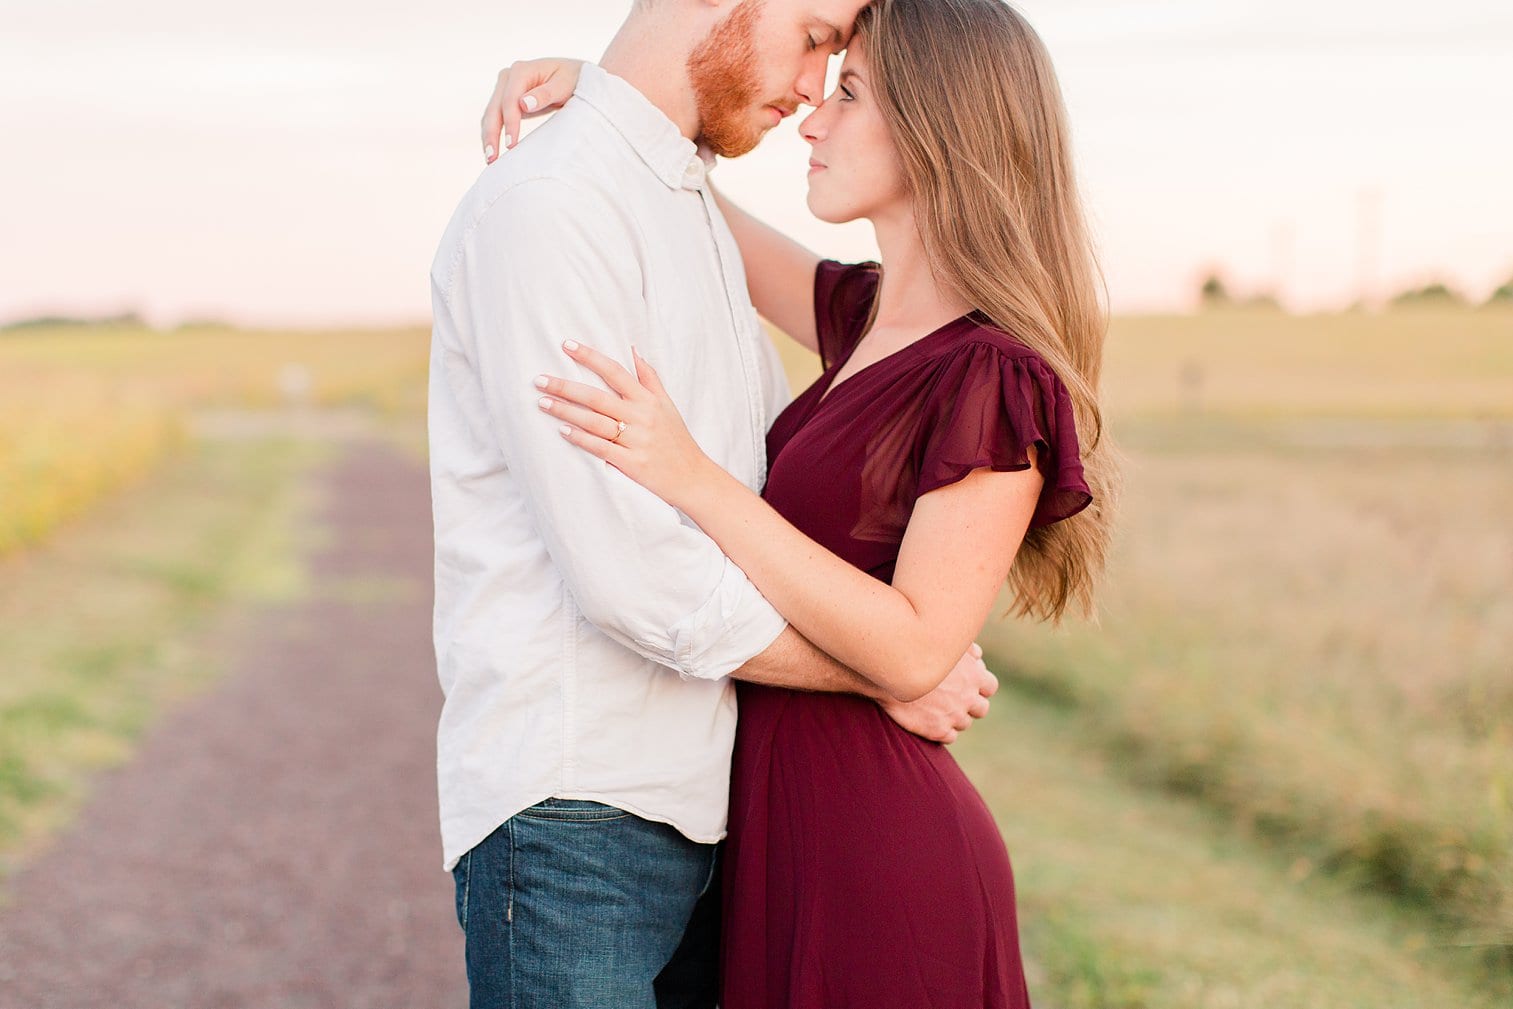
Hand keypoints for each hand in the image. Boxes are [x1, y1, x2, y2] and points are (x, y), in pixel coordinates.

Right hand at [481, 58, 584, 161]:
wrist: (574, 75)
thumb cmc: (572, 79)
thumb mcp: (563, 85)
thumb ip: (545, 94)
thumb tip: (524, 104)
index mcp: (521, 70)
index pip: (510, 100)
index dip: (510, 123)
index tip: (511, 145)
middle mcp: (508, 77)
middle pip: (494, 108)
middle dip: (491, 134)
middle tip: (492, 158)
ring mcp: (505, 88)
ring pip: (490, 114)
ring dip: (488, 137)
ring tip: (490, 160)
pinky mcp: (506, 100)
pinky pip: (495, 118)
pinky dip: (492, 134)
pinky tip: (493, 152)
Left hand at [536, 341, 713, 510]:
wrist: (692, 477)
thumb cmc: (676, 440)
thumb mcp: (667, 405)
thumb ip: (649, 377)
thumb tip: (633, 349)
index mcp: (648, 400)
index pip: (614, 371)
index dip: (589, 356)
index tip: (566, 345)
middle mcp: (641, 417)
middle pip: (597, 397)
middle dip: (566, 386)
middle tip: (539, 380)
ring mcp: (636, 440)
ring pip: (595, 422)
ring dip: (566, 412)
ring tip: (543, 403)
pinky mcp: (631, 463)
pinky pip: (601, 448)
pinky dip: (581, 439)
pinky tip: (563, 432)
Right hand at [880, 642, 997, 743]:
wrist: (890, 670)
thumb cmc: (916, 649)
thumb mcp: (946, 641)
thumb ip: (966, 649)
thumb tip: (978, 656)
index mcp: (974, 675)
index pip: (990, 687)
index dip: (979, 686)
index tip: (967, 684)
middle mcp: (968, 697)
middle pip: (981, 709)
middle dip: (970, 704)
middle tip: (952, 699)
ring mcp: (954, 715)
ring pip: (964, 723)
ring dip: (954, 717)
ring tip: (935, 708)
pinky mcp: (938, 730)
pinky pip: (950, 737)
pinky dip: (943, 730)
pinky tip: (929, 720)